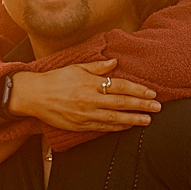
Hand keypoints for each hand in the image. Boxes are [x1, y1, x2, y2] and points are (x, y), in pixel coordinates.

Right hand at [8, 60, 160, 133]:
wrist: (33, 95)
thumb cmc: (55, 79)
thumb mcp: (76, 68)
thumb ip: (97, 67)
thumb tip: (115, 62)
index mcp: (90, 83)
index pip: (120, 86)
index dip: (138, 90)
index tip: (151, 93)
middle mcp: (90, 99)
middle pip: (121, 103)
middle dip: (142, 105)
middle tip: (157, 107)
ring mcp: (85, 114)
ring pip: (115, 118)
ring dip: (133, 119)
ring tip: (148, 119)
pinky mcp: (80, 125)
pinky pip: (103, 127)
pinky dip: (118, 127)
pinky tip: (128, 126)